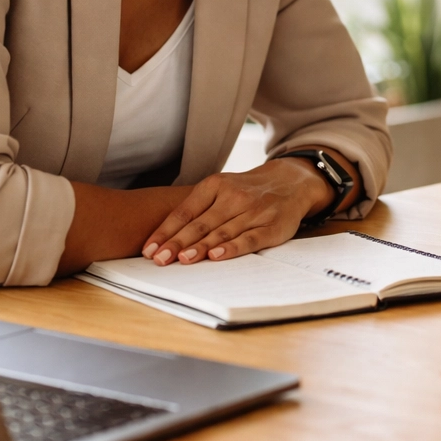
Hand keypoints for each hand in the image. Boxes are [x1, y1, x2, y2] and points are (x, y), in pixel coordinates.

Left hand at [142, 157, 333, 264]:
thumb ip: (197, 209)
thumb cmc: (247, 191)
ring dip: (200, 247)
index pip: (185, 212)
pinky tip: (217, 256)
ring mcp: (254, 211)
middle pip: (200, 224)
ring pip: (222, 232)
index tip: (149, 249)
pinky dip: (232, 248)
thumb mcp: (221, 189)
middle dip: (177, 243)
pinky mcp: (272, 226)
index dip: (166, 231)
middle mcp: (234, 196)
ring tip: (182, 260)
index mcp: (216, 185)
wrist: (291, 181)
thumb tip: (163, 237)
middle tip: (159, 260)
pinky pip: (249, 239)